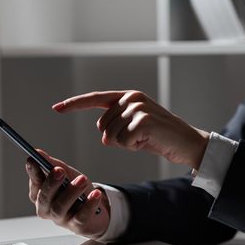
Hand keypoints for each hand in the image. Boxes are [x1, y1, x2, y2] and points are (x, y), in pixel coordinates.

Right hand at [25, 150, 109, 238]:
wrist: (95, 212)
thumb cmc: (75, 192)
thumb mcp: (65, 175)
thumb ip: (52, 165)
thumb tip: (38, 153)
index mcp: (40, 195)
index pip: (34, 183)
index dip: (33, 172)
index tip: (33, 159)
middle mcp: (46, 209)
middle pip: (45, 197)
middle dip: (51, 183)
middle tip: (59, 170)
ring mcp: (61, 219)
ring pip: (60, 207)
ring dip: (71, 192)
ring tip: (81, 180)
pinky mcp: (76, 226)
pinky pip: (81, 217)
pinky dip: (89, 205)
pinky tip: (95, 194)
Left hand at [53, 90, 208, 168]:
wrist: (187, 142)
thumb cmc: (159, 137)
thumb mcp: (134, 128)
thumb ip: (116, 125)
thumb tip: (104, 135)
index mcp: (127, 96)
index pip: (95, 99)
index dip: (74, 104)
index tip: (56, 108)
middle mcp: (131, 98)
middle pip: (102, 126)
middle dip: (116, 138)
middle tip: (139, 137)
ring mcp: (138, 108)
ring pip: (112, 136)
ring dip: (126, 144)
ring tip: (145, 139)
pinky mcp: (143, 121)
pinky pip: (123, 142)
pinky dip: (133, 147)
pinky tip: (148, 142)